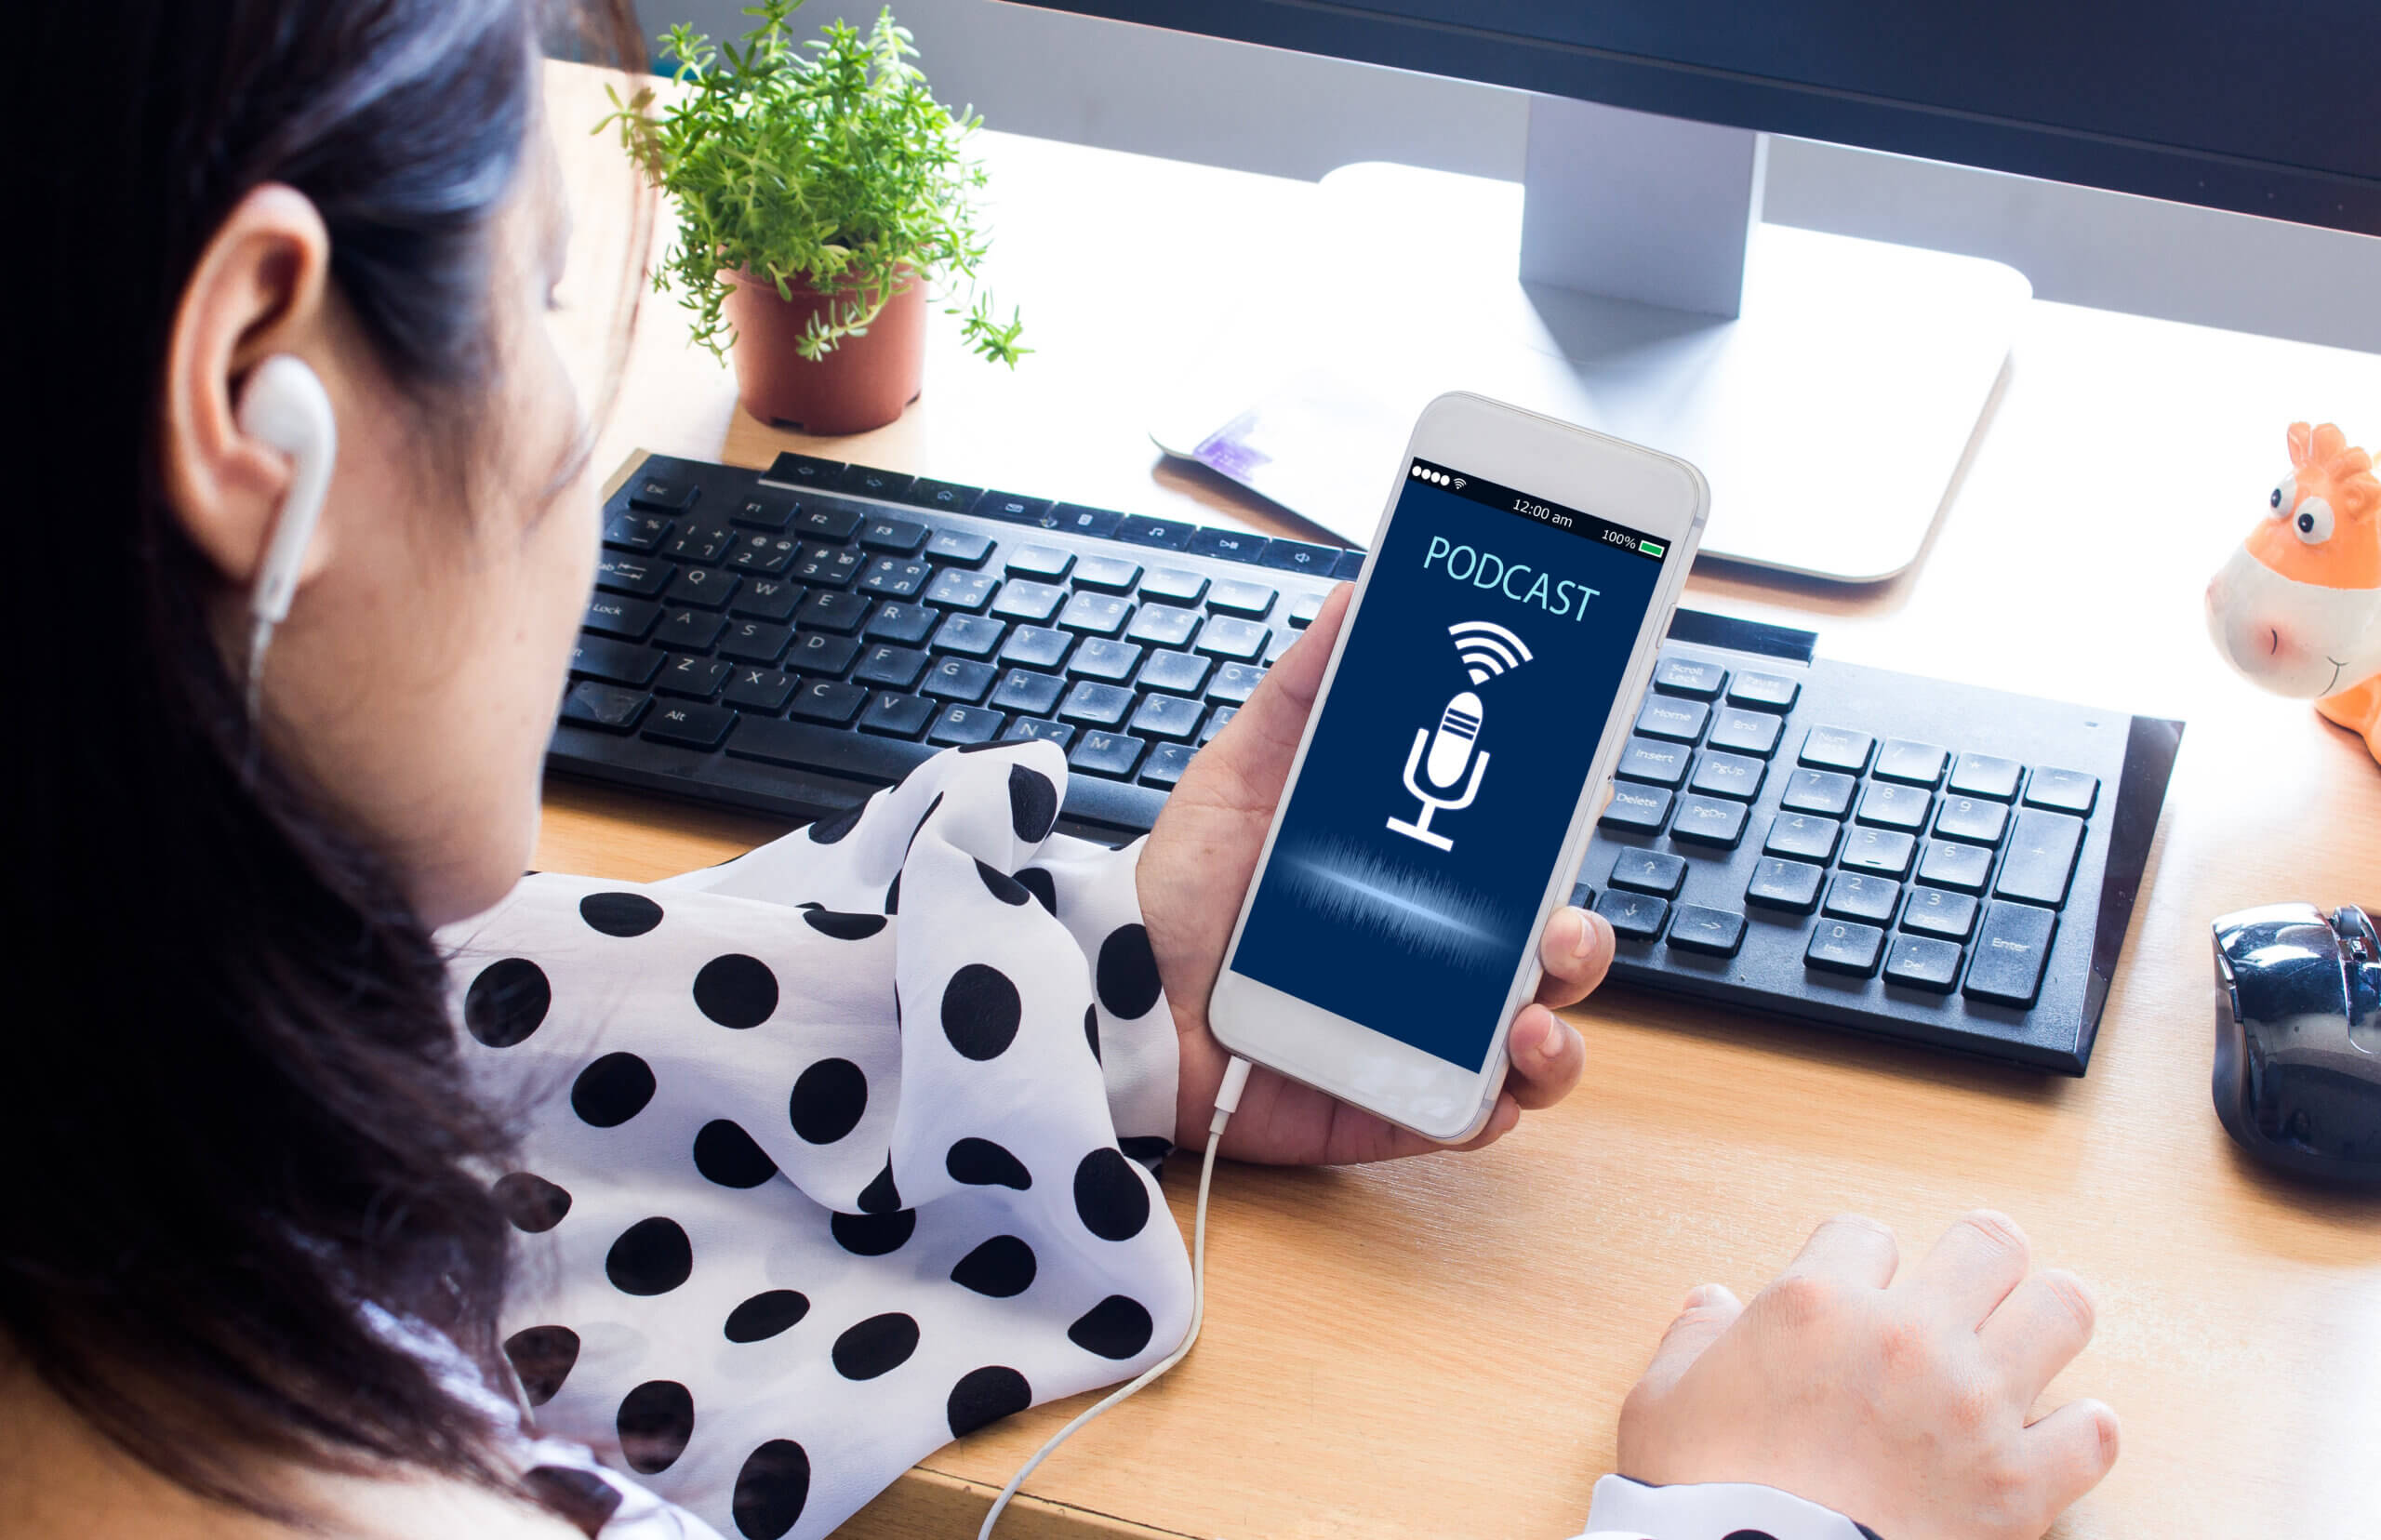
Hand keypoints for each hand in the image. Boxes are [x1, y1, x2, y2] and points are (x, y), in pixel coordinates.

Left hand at [1136, 582, 1615, 1162]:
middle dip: (1580, 932)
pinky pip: (1480, 1114)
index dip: (1563, 827)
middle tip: (1556, 921)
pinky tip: (1498, 1073)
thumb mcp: (1240, 773)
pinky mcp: (1397, 1106)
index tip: (1587, 790)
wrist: (1115, 1000)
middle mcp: (1434, 954)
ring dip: (1561, 1023)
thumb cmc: (1184, 888)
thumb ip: (1304, 691)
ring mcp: (1422, 1032)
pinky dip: (1507, 1100)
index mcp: (1414, 875)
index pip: (1516, 853)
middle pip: (1547, 944)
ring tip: (1528, 1011)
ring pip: (1536, 1033)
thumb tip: (1358, 594)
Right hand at [1617, 1210, 2120, 1539]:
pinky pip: (2094, 1433)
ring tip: (2020, 1345)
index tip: (1854, 1298)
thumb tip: (1714, 1304)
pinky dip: (2079, 1434)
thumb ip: (1694, 1339)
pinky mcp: (2017, 1489)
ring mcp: (1973, 1410)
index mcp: (1816, 1304)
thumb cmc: (1700, 1499)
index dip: (1860, 1266)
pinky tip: (2051, 1439)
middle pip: (1989, 1243)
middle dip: (1976, 1261)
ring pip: (2062, 1308)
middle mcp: (1907, 1339)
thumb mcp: (1662, 1403)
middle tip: (1966, 1291)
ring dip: (2042, 1322)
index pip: (1866, 1232)